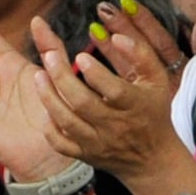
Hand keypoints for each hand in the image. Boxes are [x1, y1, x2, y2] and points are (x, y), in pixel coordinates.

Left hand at [36, 6, 188, 180]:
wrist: (152, 158)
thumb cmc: (152, 110)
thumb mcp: (156, 79)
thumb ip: (140, 53)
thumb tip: (115, 36)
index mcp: (136, 105)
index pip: (113, 90)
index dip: (96, 73)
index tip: (81, 56)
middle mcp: (116, 126)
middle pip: (83, 103)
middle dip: (62, 78)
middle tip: (49, 57)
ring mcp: (98, 143)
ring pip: (67, 122)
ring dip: (49, 97)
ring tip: (39, 76)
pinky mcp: (85, 154)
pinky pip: (60, 144)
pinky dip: (49, 127)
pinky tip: (46, 107)